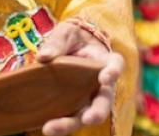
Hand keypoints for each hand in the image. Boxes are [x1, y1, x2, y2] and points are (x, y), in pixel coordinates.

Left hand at [38, 21, 124, 135]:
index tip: (106, 77)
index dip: (113, 72)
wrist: (70, 48)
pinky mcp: (74, 107)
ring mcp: (88, 98)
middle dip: (97, 112)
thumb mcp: (66, 33)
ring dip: (70, 124)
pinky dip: (59, 126)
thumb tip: (43, 57)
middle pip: (104, 101)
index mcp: (104, 61)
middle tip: (89, 118)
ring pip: (85, 116)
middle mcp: (101, 85)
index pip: (115, 65)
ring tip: (50, 129)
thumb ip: (57, 42)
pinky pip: (69, 119)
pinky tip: (45, 127)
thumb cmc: (73, 38)